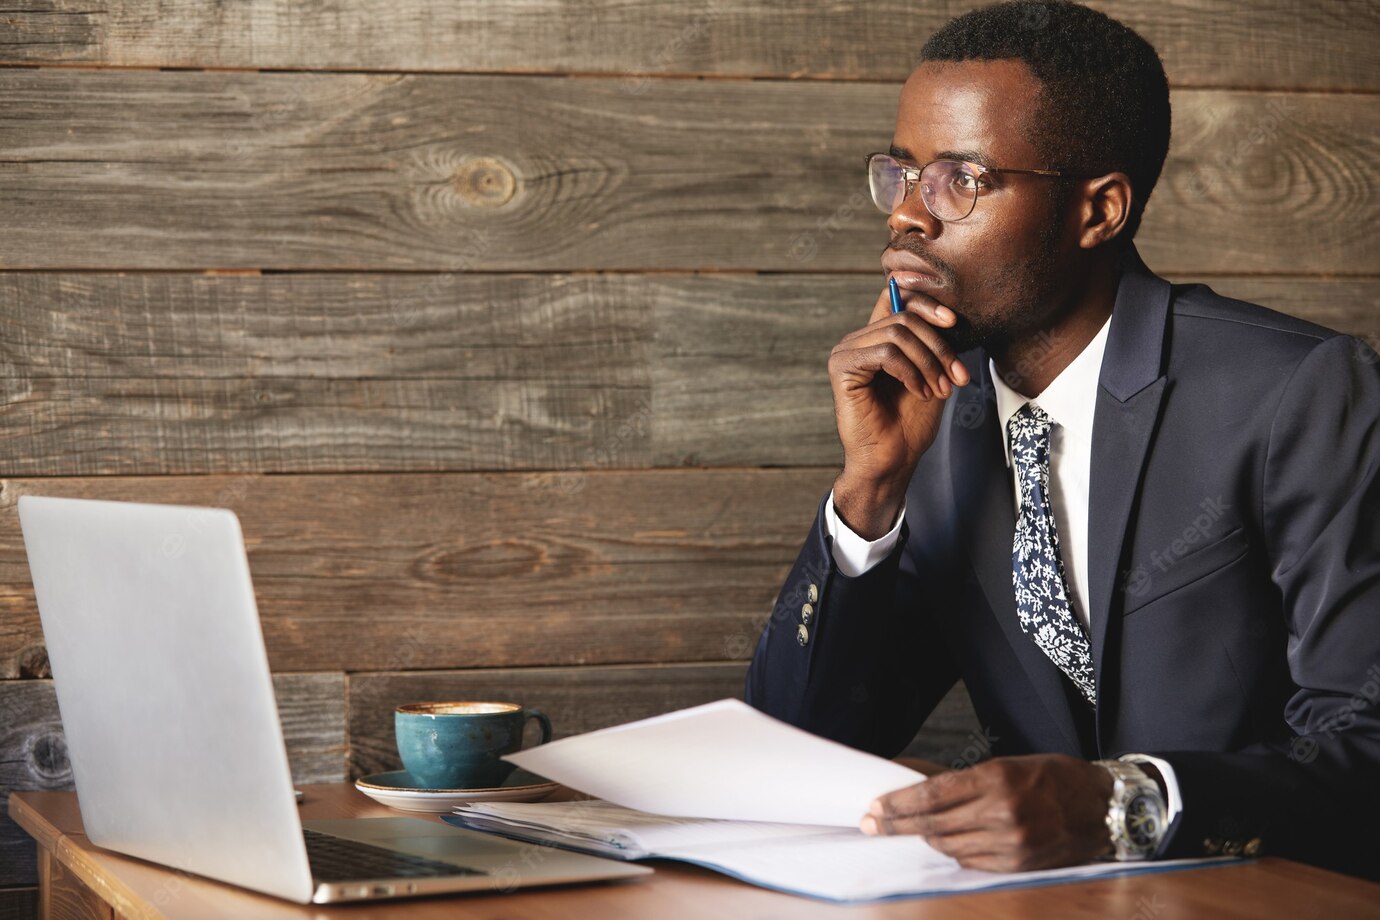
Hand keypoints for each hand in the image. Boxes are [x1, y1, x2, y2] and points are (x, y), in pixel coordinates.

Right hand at [828, 285, 967, 537]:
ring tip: (938, 389)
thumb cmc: (910, 423)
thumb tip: (948, 313)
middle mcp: (857, 341)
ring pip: (897, 333)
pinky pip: (885, 353)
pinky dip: (910, 372)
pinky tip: (918, 392)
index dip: (926, 303)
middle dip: (938, 347)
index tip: (953, 323)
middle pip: (904, 317)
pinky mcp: (842, 369)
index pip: (896, 297)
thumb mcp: (931, 373)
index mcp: (875, 339)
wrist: (893, 460)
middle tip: (955, 377)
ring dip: (928, 362)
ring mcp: (846, 353)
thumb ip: (932, 342)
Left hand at [860, 754, 1113, 872]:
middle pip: (933, 825)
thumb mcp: (1006, 765)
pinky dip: (955, 853)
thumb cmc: (1052, 777)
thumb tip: (921, 792)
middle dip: (896, 825)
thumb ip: (966, 783)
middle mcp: (1000, 812)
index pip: (931, 795)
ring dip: (925, 840)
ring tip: (906, 832)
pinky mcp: (1019, 864)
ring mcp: (1010, 842)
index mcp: (994, 779)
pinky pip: (972, 863)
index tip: (874, 807)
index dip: (897, 804)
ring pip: (949, 847)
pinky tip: (945, 844)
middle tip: (870, 824)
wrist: (1101, 806)